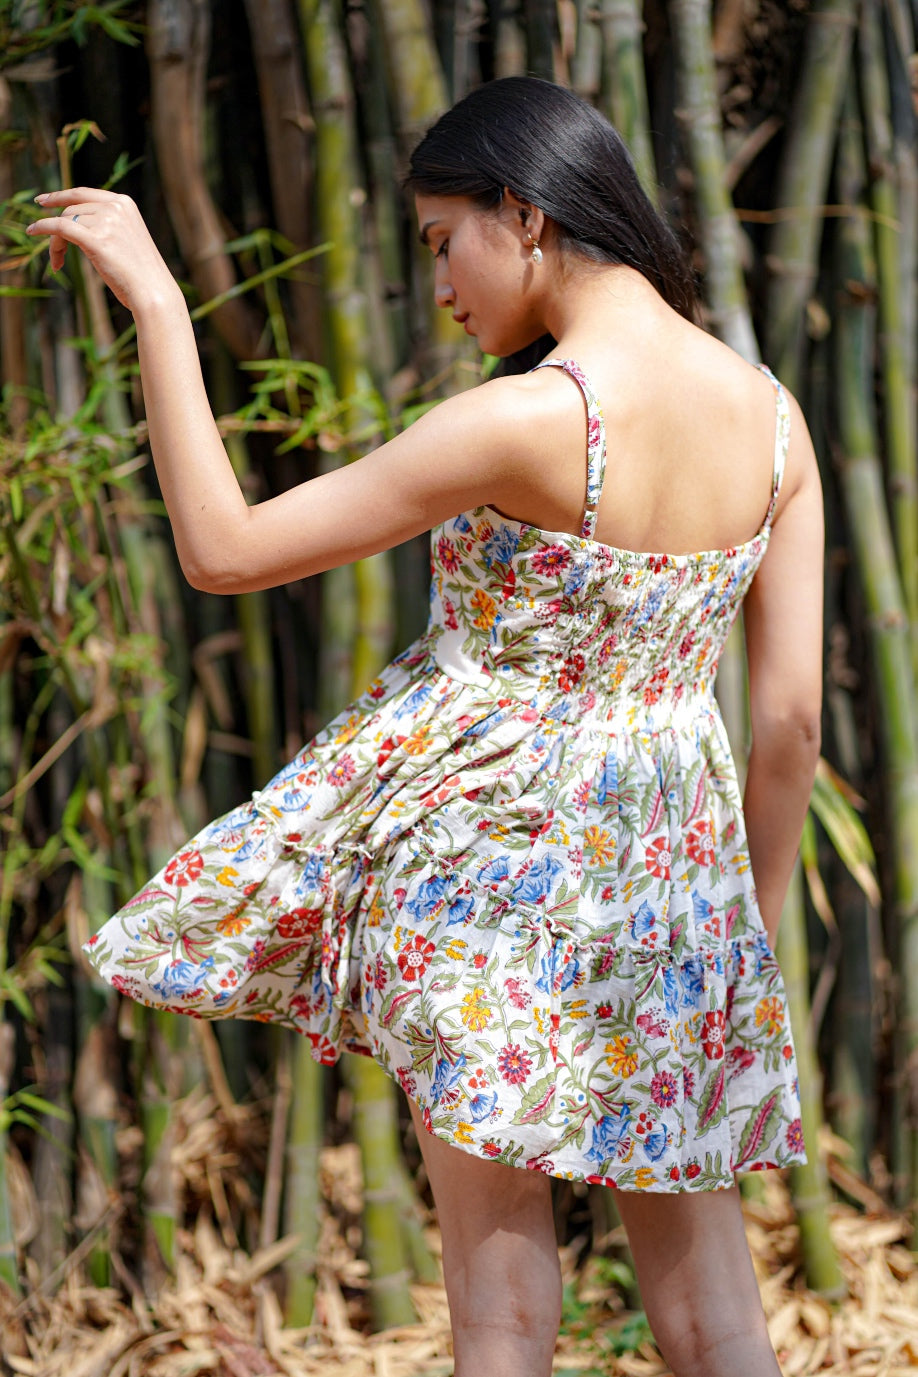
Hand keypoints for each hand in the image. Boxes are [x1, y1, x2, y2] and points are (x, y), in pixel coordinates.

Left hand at [27, 187, 179, 315]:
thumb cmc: (142, 274)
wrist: (154, 292)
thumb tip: (76, 222)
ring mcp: (106, 222)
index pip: (84, 194)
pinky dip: (43, 228)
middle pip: (71, 209)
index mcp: (124, 203)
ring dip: (55, 242)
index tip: (44, 201)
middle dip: (58, 229)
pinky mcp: (96, 239)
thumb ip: (108, 225)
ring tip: (58, 261)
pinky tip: (33, 231)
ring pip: (65, 221)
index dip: (61, 195)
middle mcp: (115, 207)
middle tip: (56, 252)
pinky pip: (60, 227)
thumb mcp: (127, 239)